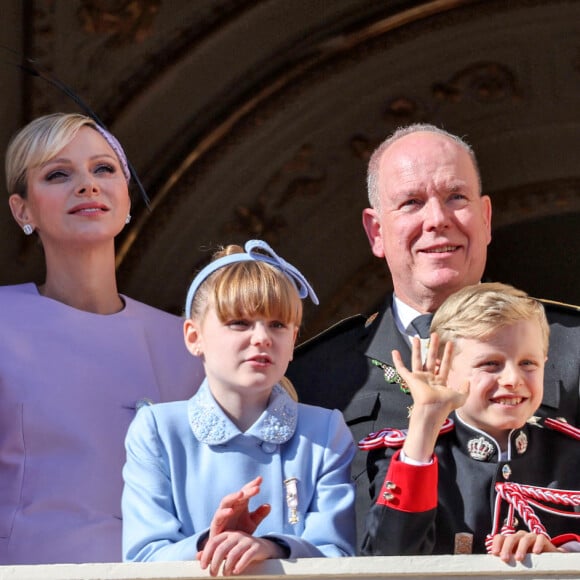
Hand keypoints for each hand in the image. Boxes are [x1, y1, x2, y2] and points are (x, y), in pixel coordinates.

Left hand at [197, 530, 284, 575]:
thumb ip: (213, 553)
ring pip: (233, 554)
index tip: (203, 567)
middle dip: (215, 563)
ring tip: (225, 574)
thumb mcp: (227, 550)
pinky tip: (236, 571)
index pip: (213, 542)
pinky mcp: (256, 547)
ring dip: (226, 567)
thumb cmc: (241, 550)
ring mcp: (247, 540)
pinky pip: (247, 556)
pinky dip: (240, 565)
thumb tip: (198, 556)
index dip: (206, 555)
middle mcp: (236, 535)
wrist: (263, 548)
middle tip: (213, 574)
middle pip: (221, 549)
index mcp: (227, 534)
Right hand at [206, 477, 270, 540]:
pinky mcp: (216, 524)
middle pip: (238, 495)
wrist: (227, 549)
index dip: (252, 485)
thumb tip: (269, 505)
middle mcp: (231, 506)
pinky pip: (219, 516)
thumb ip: (259, 515)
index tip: (260, 479)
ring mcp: (222, 514)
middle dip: (246, 491)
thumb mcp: (251, 524)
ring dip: (233, 497)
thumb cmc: (239, 532)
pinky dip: (224, 512)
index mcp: (240, 504)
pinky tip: (231, 511)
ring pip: (226, 501)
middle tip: (256, 488)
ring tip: (241, 494)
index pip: (246, 492)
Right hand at [393, 334, 468, 461]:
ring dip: (416, 349)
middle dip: (433, 347)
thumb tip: (467, 380)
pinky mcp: (410, 379)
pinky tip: (394, 352)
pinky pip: (401, 368)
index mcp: (439, 382)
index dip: (447, 354)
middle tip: (434, 335)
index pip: (443, 364)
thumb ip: (465, 389)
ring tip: (416, 337)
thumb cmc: (445, 405)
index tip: (450, 343)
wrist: (433, 409)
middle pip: (430, 359)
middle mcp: (428, 378)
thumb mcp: (461, 397)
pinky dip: (397, 360)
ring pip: (417, 360)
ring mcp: (419, 378)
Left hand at [489, 531, 560, 561]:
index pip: (500, 538)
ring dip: (521, 548)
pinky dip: (537, 544)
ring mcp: (531, 537)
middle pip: (511, 538)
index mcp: (511, 541)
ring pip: (524, 538)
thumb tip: (497, 568)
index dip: (497, 544)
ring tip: (519, 558)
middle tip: (505, 559)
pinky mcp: (543, 539)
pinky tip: (536, 552)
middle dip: (506, 548)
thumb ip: (509, 561)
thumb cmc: (531, 561)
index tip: (495, 554)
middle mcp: (520, 537)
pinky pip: (539, 538)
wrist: (550, 559)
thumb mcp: (518, 562)